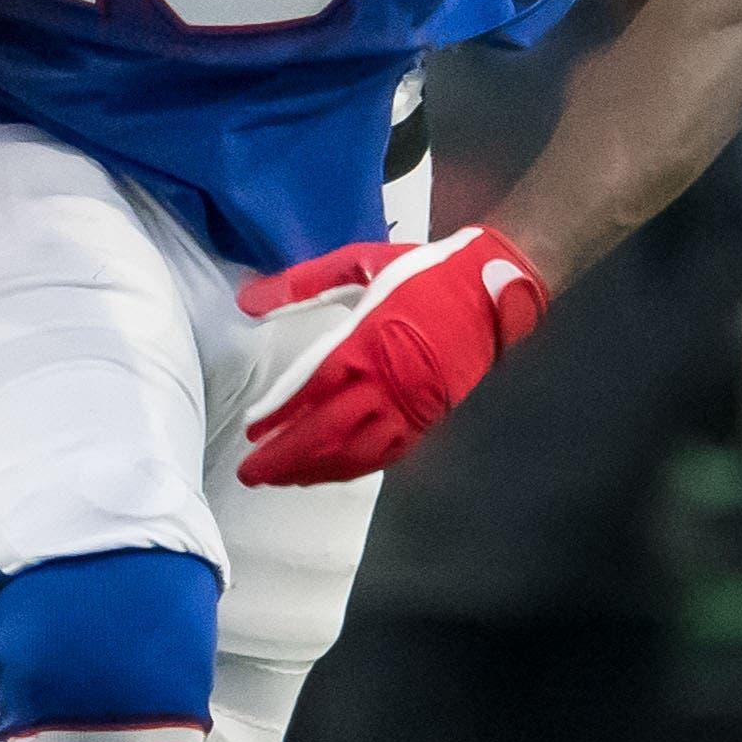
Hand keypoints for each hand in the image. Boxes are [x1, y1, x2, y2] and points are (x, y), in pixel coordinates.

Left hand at [235, 224, 548, 486]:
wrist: (495, 289)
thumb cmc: (425, 273)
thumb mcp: (360, 262)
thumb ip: (302, 283)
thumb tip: (246, 301)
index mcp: (368, 338)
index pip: (313, 386)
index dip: (279, 412)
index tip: (251, 429)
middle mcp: (388, 382)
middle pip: (328, 432)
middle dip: (286, 457)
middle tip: (250, 473)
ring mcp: (411, 407)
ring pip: (355, 453)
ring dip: (315, 471)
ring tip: (281, 479)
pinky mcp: (429, 421)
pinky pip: (384, 455)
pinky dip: (351, 468)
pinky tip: (327, 473)